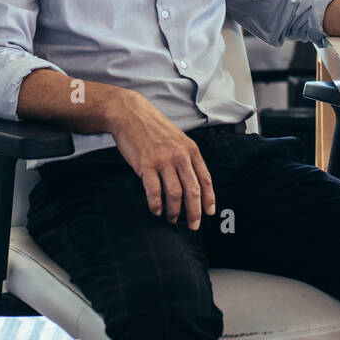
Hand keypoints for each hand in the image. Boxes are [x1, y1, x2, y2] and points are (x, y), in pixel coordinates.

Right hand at [107, 91, 215, 230]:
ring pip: (175, 194)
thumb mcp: (177, 138)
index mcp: (191, 150)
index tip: (209, 213)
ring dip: (174, 211)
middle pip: (192, 190)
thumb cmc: (153, 127)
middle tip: (193, 225)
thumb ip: (186, 157)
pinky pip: (154, 191)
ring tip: (171, 219)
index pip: (205, 179)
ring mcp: (163, 161)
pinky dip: (156, 205)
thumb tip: (192, 180)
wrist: (130, 113)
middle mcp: (180, 156)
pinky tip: (156, 210)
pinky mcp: (146, 165)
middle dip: (195, 212)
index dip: (208, 198)